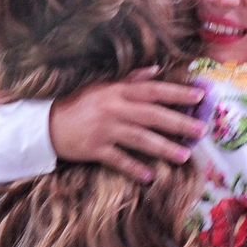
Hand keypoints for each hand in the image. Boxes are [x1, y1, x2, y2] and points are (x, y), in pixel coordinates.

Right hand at [48, 68, 204, 181]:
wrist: (44, 123)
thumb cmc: (77, 102)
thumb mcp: (102, 85)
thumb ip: (131, 79)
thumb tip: (157, 70)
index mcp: (117, 91)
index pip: (153, 90)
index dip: (177, 93)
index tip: (199, 97)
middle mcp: (113, 109)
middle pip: (152, 116)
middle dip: (179, 123)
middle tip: (201, 130)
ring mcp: (104, 130)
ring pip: (140, 139)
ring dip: (164, 148)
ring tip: (185, 155)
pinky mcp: (94, 149)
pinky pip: (118, 160)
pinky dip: (134, 169)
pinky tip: (150, 177)